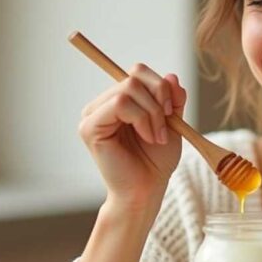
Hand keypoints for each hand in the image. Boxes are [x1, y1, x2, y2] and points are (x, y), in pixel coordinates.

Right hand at [78, 64, 186, 213]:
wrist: (147, 189)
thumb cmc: (156, 160)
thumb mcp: (172, 122)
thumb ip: (172, 99)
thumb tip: (171, 76)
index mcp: (118, 101)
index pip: (137, 72)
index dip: (160, 85)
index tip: (173, 110)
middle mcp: (101, 105)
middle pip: (134, 77)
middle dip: (159, 99)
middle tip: (165, 127)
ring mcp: (92, 115)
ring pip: (128, 89)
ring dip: (152, 113)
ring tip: (157, 136)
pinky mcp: (89, 127)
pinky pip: (119, 105)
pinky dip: (141, 119)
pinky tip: (148, 137)